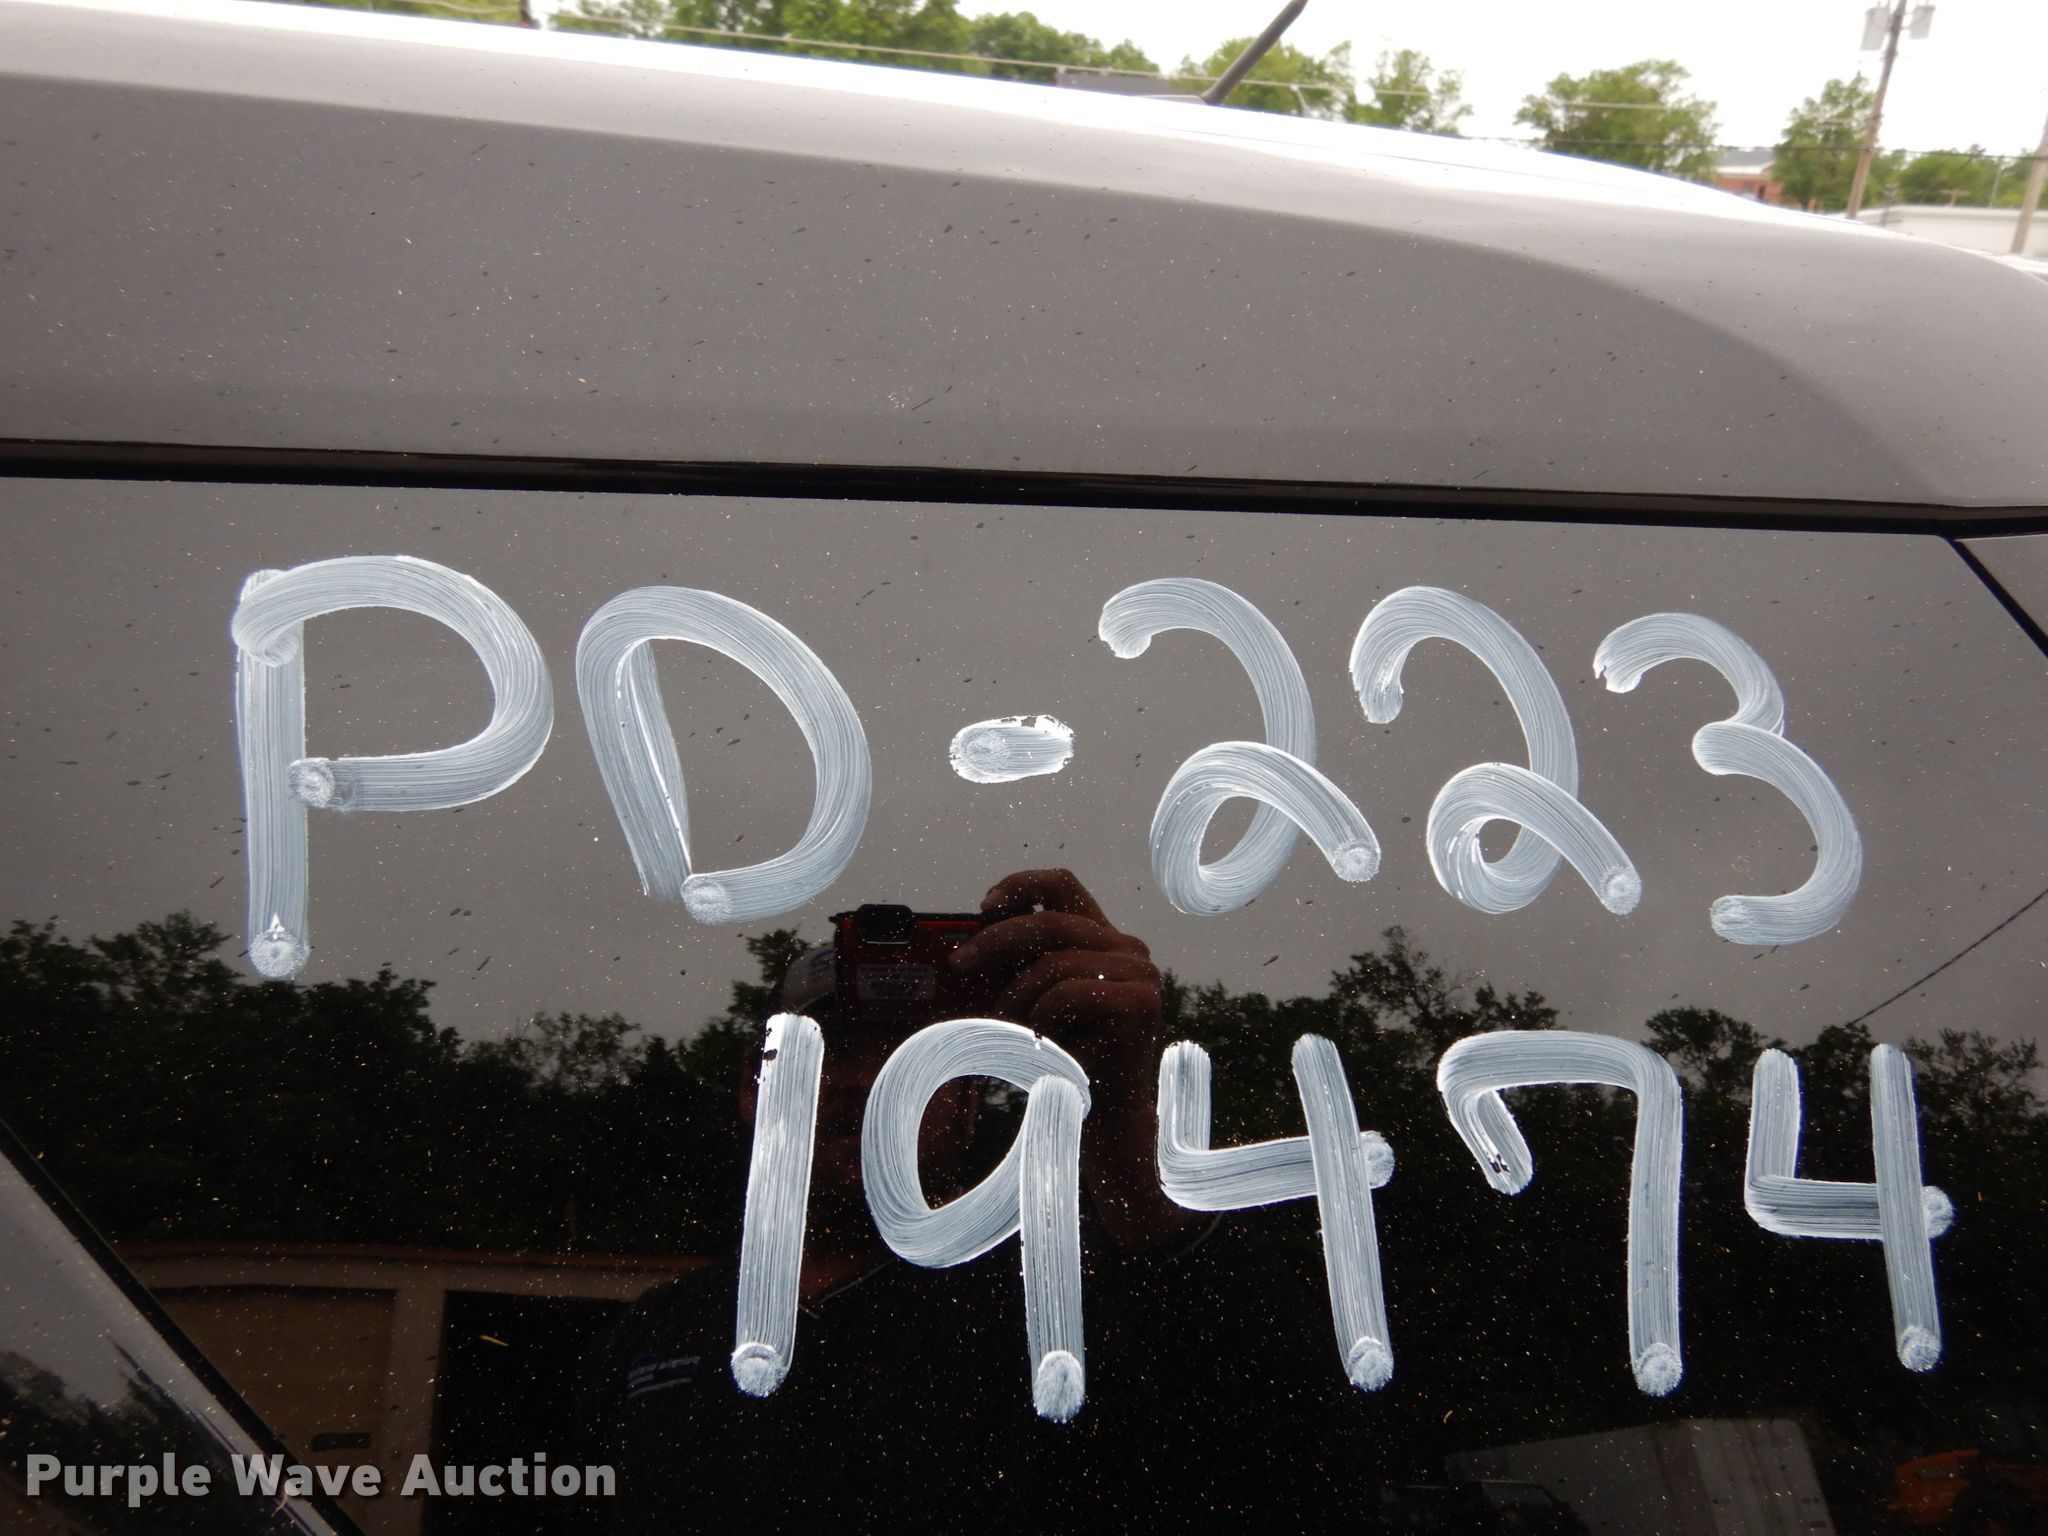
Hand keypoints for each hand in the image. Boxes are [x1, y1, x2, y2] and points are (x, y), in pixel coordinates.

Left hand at [950, 869, 1190, 1248]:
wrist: (1096, 1124)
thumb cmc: (1056, 1064)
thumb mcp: (1026, 1003)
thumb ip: (1013, 965)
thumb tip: (968, 935)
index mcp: (1103, 941)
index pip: (1063, 886)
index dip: (1020, 886)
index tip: (982, 907)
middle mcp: (1129, 950)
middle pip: (1052, 921)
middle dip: (996, 941)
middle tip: (959, 965)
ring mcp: (1141, 974)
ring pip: (1057, 962)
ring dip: (1020, 999)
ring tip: (1013, 1031)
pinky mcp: (1142, 1002)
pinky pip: (1070, 992)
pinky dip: (1044, 1020)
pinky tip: (1047, 1046)